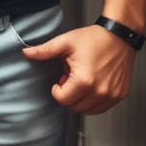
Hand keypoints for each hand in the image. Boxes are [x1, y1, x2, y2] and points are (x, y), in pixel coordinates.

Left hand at [22, 25, 136, 114]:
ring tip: (83, 80)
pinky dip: (94, 100)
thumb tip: (26, 53)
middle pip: (74, 107)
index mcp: (84, 81)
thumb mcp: (65, 42)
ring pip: (88, 110)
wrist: (120, 35)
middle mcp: (99, 92)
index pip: (62, 100)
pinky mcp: (120, 95)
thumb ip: (44, 51)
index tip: (60, 79)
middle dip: (69, 94)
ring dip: (81, 99)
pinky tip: (93, 84)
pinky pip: (101, 108)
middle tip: (72, 77)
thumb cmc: (94, 38)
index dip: (57, 89)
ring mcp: (111, 95)